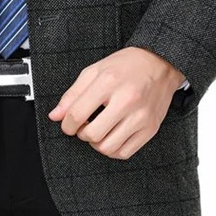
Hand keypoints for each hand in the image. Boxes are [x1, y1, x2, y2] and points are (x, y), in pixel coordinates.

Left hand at [48, 47, 186, 159]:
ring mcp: (141, 116)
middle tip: (84, 125)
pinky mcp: (151, 128)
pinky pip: (124, 153)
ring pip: (108, 147)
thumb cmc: (125, 66)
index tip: (68, 124)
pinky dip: (112, 149)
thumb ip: (73, 94)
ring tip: (97, 130)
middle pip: (92, 134)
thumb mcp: (94, 71)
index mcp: (108, 82)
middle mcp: (126, 100)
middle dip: (81, 134)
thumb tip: (55, 116)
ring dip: (96, 144)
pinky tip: (111, 136)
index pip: (77, 114)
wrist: (159, 63)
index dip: (67, 124)